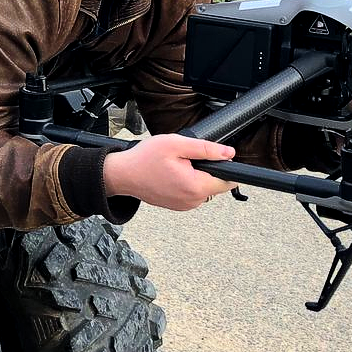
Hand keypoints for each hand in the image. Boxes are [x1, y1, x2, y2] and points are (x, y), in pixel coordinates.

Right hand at [102, 134, 236, 210]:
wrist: (122, 175)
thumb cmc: (144, 160)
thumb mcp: (176, 145)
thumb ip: (206, 149)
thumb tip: (228, 153)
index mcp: (195, 186)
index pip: (228, 181)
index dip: (224, 166)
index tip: (211, 158)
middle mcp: (192, 201)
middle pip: (216, 184)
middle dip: (207, 170)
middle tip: (185, 159)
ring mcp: (185, 206)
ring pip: (204, 188)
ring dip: (196, 177)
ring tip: (176, 166)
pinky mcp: (178, 206)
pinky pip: (192, 193)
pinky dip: (187, 183)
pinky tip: (172, 175)